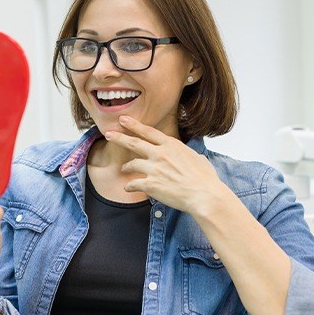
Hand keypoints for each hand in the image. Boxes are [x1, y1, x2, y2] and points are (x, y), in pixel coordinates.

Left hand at [105, 115, 224, 214]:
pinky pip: (134, 184)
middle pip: (134, 143)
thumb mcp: (198, 158)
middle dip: (119, 137)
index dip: (134, 125)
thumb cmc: (205, 179)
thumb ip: (189, 155)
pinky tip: (128, 188)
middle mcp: (160, 154)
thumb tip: (192, 156)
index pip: (148, 132)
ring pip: (132, 164)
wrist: (204, 194)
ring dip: (126, 167)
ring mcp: (154, 169)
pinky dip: (129, 186)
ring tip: (123, 169)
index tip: (123, 119)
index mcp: (171, 145)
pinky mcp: (151, 184)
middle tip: (108, 134)